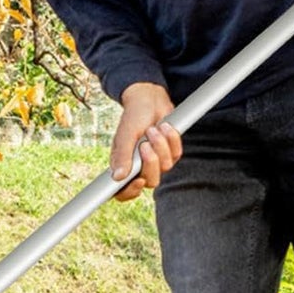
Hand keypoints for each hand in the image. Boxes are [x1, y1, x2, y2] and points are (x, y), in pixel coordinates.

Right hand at [112, 82, 181, 201]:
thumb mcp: (125, 135)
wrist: (150, 99)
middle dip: (151, 162)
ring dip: (160, 145)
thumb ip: (122, 156)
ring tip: (153, 129)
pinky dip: (171, 139)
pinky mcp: (171, 153)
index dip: (130, 192)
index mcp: (123, 166)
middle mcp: (139, 167)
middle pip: (150, 182)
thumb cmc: (133, 117)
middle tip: (144, 144)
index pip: (123, 191)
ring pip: (165, 167)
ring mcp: (157, 161)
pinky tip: (164, 127)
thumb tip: (117, 178)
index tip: (139, 181)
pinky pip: (176, 154)